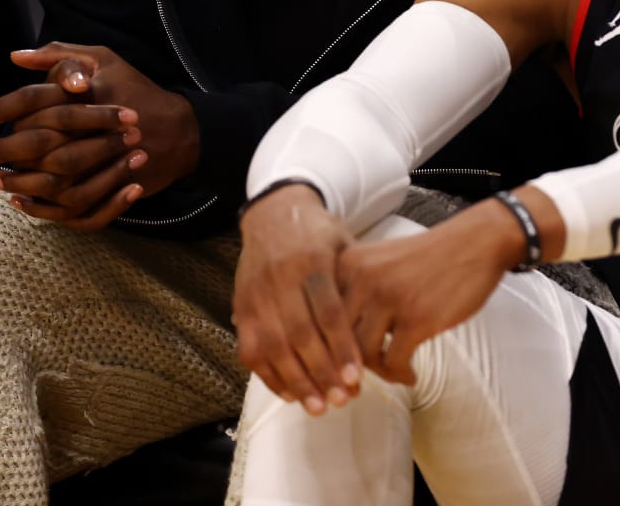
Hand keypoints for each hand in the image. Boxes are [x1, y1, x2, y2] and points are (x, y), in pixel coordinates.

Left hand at [0, 43, 201, 229]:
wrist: (182, 131)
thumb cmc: (138, 91)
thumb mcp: (105, 60)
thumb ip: (60, 54)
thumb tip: (15, 57)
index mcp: (91, 95)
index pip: (36, 100)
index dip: (4, 109)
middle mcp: (96, 130)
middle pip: (40, 144)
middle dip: (7, 149)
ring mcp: (106, 164)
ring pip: (53, 180)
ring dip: (20, 183)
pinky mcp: (112, 190)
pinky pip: (71, 208)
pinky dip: (43, 209)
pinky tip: (23, 201)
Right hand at [232, 184, 361, 415]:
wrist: (274, 213)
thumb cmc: (319, 234)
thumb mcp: (344, 245)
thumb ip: (355, 283)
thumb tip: (378, 331)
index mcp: (312, 260)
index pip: (327, 311)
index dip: (341, 347)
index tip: (356, 378)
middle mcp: (280, 279)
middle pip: (299, 334)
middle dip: (321, 372)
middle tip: (342, 401)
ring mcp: (256, 295)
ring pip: (272, 347)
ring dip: (296, 381)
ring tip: (319, 407)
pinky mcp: (241, 307)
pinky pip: (250, 350)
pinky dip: (269, 376)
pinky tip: (291, 395)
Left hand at [336, 199, 524, 385]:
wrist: (476, 243)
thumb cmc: (429, 258)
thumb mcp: (379, 262)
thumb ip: (354, 291)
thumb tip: (333, 344)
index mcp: (348, 264)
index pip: (317, 316)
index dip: (319, 351)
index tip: (327, 372)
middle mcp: (362, 279)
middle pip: (333, 340)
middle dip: (339, 372)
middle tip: (350, 388)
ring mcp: (389, 298)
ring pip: (360, 356)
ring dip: (375, 374)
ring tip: (391, 373)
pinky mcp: (417, 318)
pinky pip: (393, 361)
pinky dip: (400, 375)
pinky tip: (410, 375)